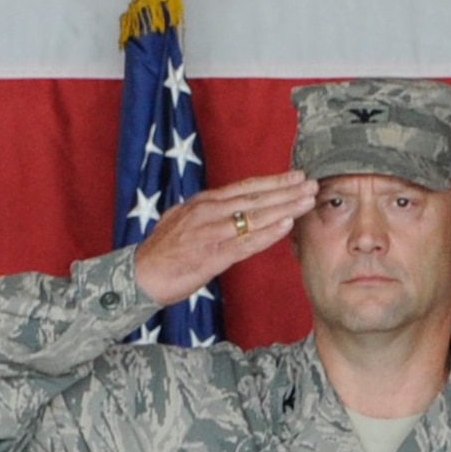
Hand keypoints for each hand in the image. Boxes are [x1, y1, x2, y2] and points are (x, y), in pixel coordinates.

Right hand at [132, 171, 317, 305]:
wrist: (138, 275)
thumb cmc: (160, 254)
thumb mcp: (179, 221)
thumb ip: (202, 214)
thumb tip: (218, 208)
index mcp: (202, 203)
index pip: (244, 188)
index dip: (272, 181)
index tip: (295, 176)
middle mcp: (209, 212)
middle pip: (255, 198)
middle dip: (286, 190)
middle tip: (312, 184)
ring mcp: (211, 233)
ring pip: (255, 217)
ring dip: (284, 207)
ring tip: (308, 201)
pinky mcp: (212, 256)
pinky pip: (246, 243)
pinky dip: (268, 233)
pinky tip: (287, 225)